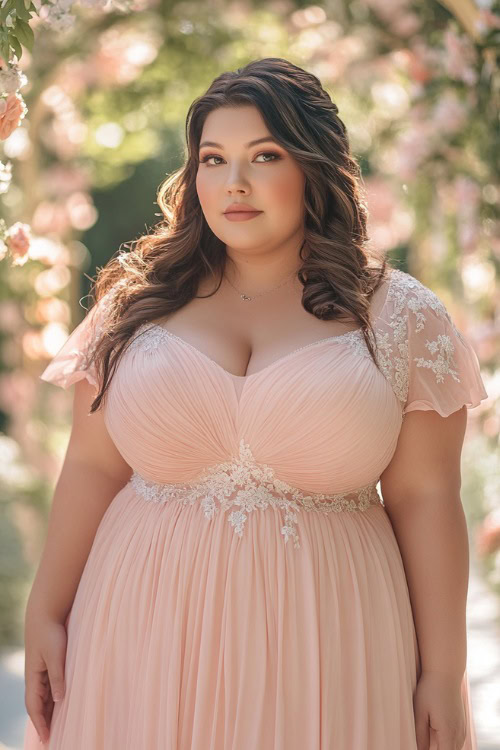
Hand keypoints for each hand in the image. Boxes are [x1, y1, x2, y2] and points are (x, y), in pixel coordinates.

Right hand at [24, 615, 67, 744]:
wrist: (45, 615)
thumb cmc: (50, 634)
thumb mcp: (56, 655)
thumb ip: (58, 677)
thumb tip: (58, 700)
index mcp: (33, 678)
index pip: (34, 707)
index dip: (39, 724)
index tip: (46, 739)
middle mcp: (34, 678)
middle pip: (37, 706)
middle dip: (43, 723)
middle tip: (51, 740)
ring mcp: (39, 673)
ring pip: (43, 698)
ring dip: (48, 713)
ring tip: (56, 728)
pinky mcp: (47, 666)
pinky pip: (48, 688)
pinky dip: (52, 700)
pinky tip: (60, 705)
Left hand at [413, 671, 466, 749]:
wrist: (445, 672)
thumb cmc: (430, 690)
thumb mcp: (420, 712)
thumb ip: (420, 735)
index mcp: (448, 734)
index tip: (424, 746)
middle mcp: (458, 734)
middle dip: (436, 748)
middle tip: (425, 735)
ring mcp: (462, 728)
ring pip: (453, 747)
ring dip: (443, 745)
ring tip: (429, 730)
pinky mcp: (461, 723)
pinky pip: (456, 740)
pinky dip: (448, 741)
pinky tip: (437, 731)